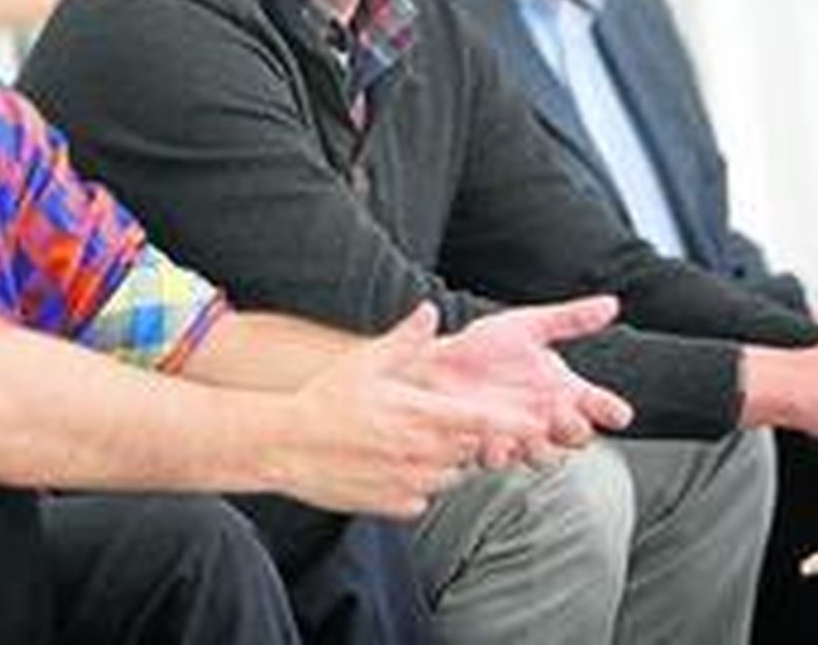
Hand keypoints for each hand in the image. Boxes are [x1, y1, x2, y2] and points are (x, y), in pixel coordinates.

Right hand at [278, 303, 556, 516]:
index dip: (510, 422)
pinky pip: (422, 498)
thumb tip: (430, 311)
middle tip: (435, 421)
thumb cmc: (325, 399)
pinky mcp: (395, 506)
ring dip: (442, 461)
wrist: (286, 445)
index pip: (482, 422)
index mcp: (420, 416)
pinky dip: (416, 485)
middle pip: (468, 449)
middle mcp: (421, 453)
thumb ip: (405, 340)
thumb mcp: (365, 362)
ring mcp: (409, 483)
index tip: (532, 421)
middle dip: (464, 437)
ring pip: (449, 476)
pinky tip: (389, 466)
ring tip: (408, 442)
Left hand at [408, 296, 633, 468]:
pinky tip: (492, 439)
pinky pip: (498, 458)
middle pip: (576, 437)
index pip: (600, 407)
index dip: (612, 412)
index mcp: (562, 390)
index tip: (617, 412)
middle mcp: (546, 417)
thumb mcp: (527, 325)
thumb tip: (611, 304)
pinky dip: (498, 451)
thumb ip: (570, 318)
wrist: (436, 362)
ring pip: (543, 456)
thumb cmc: (484, 346)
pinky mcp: (486, 445)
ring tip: (531, 432)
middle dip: (575, 430)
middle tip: (567, 417)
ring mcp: (519, 435)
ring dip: (541, 448)